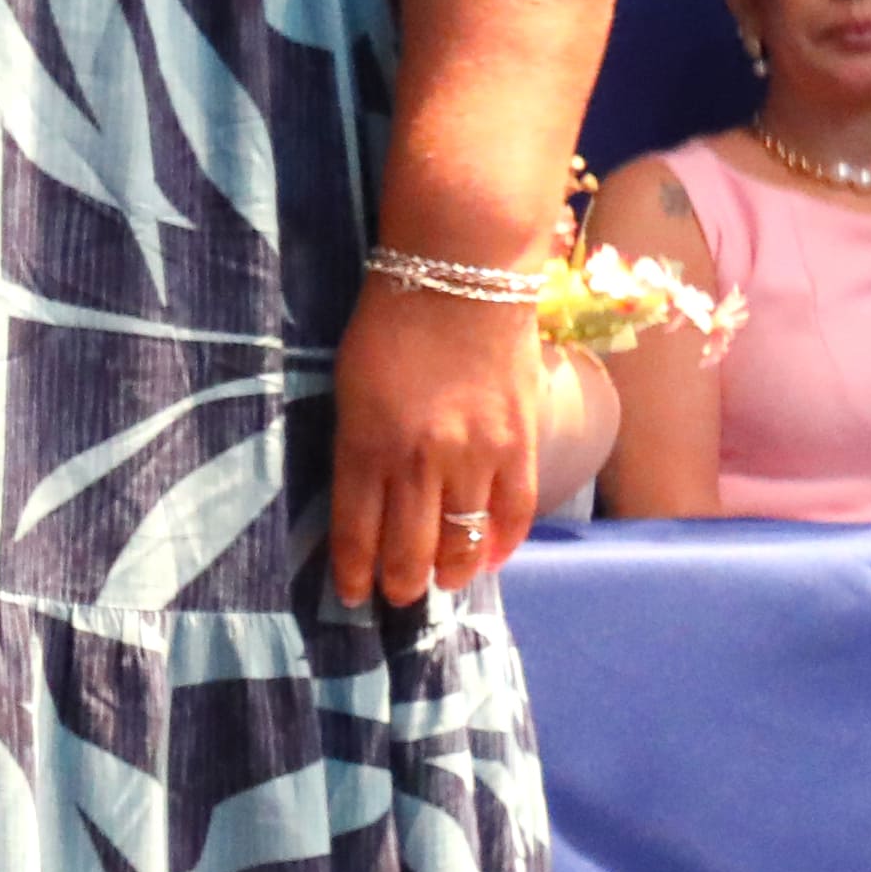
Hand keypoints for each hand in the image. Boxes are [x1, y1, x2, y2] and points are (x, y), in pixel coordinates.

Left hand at [328, 273, 544, 607]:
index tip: (354, 595)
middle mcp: (420, 460)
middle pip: (411, 548)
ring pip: (463, 539)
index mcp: (365, 445)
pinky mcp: (521, 442)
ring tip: (440, 582)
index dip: (355, 572)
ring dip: (450, 571)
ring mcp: (476, 454)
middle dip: (402, 583)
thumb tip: (368, 501)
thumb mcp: (349, 389)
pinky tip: (487, 559)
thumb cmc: (390, 324)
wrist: (460, 275)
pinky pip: (514, 511)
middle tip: (398, 596)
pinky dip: (500, 543)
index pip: (357, 531)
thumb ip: (359, 446)